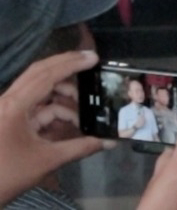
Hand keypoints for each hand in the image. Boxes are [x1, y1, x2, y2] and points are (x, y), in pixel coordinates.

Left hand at [0, 50, 105, 204]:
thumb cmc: (8, 174)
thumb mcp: (47, 160)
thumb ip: (81, 147)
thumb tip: (110, 141)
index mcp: (14, 107)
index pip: (46, 76)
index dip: (71, 64)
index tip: (94, 58)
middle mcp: (7, 101)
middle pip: (39, 73)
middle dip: (66, 66)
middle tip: (91, 61)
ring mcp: (7, 110)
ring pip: (38, 89)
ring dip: (61, 93)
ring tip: (81, 105)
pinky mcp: (8, 120)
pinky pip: (35, 106)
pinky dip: (53, 109)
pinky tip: (69, 121)